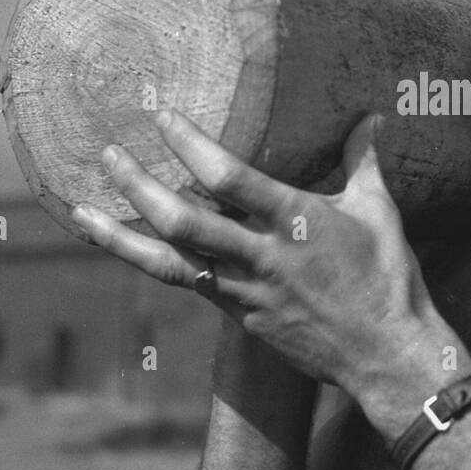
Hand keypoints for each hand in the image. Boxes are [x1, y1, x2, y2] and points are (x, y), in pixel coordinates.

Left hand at [71, 110, 458, 414]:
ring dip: (122, 235)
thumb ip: (365, 161)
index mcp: (296, 220)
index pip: (230, 177)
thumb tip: (370, 118)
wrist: (385, 354)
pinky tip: (126, 247)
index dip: (190, 144)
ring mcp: (246, 289)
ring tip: (82, 210)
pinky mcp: (240, 315)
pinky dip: (151, 262)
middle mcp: (263, 254)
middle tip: (108, 154)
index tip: (160, 115)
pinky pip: (186, 284)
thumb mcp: (379, 212)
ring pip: (171, 262)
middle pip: (184, 220)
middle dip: (139, 186)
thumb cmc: (388, 278)